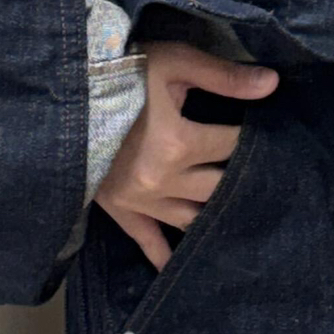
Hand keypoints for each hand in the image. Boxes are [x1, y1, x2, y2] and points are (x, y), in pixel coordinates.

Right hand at [94, 41, 277, 270]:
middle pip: (221, 187)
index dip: (255, 137)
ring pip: (195, 219)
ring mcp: (142, 201)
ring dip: (218, 217)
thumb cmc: (117, 73)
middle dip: (244, 178)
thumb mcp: (171, 63)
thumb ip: (222, 76)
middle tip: (268, 176)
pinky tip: (186, 269)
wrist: (59, 96)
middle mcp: (163, 180)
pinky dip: (168, 256)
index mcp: (178, 143)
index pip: (233, 145)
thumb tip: (273, 84)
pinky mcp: (121, 210)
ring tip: (244, 215)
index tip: (271, 134)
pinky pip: (149, 242)